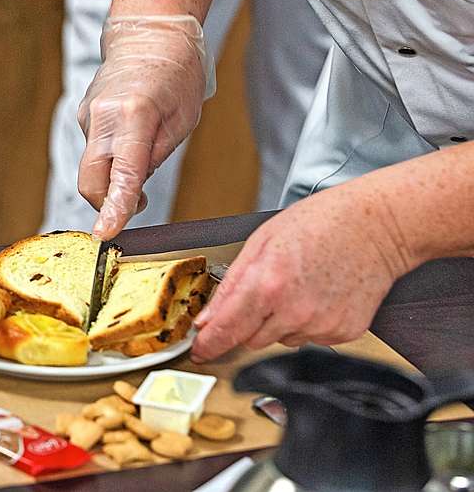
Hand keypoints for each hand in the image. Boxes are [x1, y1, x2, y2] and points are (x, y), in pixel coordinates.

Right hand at [77, 16, 208, 238]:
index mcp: (133, 115)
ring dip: (111, 177)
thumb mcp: (182, 120)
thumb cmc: (176, 74)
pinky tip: (129, 140)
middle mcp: (102, 116)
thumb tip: (132, 190)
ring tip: (141, 156)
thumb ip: (154, 157)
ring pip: (91, 167)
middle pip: (91, 180)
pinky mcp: (83, 116)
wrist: (150, 34)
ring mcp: (87, 115)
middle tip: (135, 203)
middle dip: (107, 202)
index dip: (113, 208)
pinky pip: (93, 150)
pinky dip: (108, 158)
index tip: (105, 233)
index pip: (121, 174)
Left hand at [190, 182, 415, 361]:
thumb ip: (230, 285)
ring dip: (280, 321)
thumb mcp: (260, 243)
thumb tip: (207, 320)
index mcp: (267, 285)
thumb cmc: (320, 224)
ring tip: (300, 285)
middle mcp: (294, 312)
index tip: (199, 351)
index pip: (227, 331)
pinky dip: (308, 321)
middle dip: (249, 321)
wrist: (377, 226)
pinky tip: (319, 294)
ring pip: (281, 339)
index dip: (209, 345)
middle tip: (267, 290)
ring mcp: (321, 326)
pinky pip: (310, 337)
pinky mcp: (343, 333)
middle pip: (251, 339)